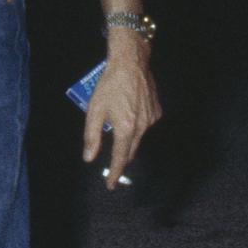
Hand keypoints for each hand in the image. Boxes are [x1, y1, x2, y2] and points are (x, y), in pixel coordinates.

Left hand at [83, 48, 160, 188]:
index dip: (114, 173)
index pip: (119, 158)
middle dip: (120, 157)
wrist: (131, 62)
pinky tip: (130, 112)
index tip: (111, 185)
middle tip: (111, 163)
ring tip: (118, 123)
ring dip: (128, 137)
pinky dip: (137, 124)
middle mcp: (141, 127)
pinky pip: (145, 125)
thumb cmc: (109, 85)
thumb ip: (92, 136)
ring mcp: (152, 119)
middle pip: (130, 151)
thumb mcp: (94, 110)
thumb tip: (89, 158)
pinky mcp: (157, 111)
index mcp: (125, 128)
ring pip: (138, 138)